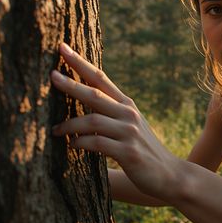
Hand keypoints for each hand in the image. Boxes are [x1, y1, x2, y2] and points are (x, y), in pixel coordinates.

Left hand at [49, 43, 184, 199]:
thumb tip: (82, 108)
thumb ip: (110, 115)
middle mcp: (128, 114)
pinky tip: (72, 145)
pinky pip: (97, 143)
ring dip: (69, 125)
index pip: (100, 78)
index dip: (81, 63)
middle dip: (71, 83)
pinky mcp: (127, 152)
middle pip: (94, 93)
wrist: (170, 175)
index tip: (62, 47)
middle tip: (51, 75)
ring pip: (92, 120)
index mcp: (126, 105)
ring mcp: (129, 132)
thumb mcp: (129, 127)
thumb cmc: (144, 151)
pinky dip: (80, 143)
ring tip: (54, 130)